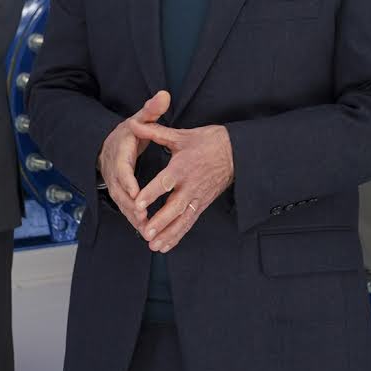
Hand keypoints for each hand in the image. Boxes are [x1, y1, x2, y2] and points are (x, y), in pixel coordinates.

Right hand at [99, 91, 169, 225]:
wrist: (108, 144)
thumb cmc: (128, 132)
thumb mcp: (139, 118)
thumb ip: (151, 110)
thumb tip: (164, 96)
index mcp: (119, 153)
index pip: (122, 170)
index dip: (129, 182)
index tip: (137, 193)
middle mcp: (114, 172)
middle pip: (121, 192)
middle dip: (132, 206)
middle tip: (144, 218)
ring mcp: (115, 185)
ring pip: (123, 205)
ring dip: (134, 218)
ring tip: (147, 230)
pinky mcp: (119, 195)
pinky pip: (126, 210)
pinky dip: (135, 221)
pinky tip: (146, 231)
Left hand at [129, 120, 233, 252]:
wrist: (236, 152)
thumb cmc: (208, 142)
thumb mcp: (181, 135)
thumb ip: (155, 132)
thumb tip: (134, 124)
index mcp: (183, 166)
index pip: (166, 182)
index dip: (151, 193)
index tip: (138, 204)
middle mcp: (190, 185)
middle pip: (175, 206)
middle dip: (160, 221)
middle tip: (146, 232)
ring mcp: (198, 197)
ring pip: (182, 219)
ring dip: (168, 233)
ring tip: (153, 245)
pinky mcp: (202, 204)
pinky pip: (189, 222)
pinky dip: (177, 235)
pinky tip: (165, 246)